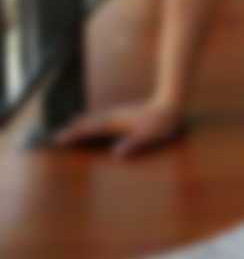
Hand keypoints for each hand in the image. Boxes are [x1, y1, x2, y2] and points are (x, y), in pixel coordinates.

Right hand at [52, 99, 185, 158]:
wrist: (171, 103)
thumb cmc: (161, 123)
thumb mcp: (148, 137)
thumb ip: (132, 145)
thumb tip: (116, 155)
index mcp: (115, 122)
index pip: (89, 129)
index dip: (74, 134)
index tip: (58, 139)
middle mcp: (113, 115)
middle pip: (88, 122)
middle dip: (73, 129)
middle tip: (57, 136)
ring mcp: (118, 113)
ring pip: (95, 118)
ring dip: (82, 123)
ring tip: (72, 127)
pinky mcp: (124, 114)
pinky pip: (103, 118)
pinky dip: (93, 121)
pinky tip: (96, 124)